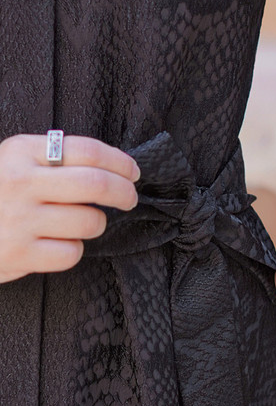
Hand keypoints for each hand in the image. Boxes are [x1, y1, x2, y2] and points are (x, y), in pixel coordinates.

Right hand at [0, 133, 140, 283]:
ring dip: (96, 224)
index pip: (88, 150)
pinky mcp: (18, 255)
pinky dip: (72, 250)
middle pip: (96, 184)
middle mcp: (20, 182)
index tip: (133, 172)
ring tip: (80, 223)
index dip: (120, 161)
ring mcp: (19, 220)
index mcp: (21, 152)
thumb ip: (53, 158)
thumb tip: (113, 166)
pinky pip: (72, 253)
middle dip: (124, 192)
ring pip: (89, 222)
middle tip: (130, 198)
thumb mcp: (12, 162)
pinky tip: (56, 244)